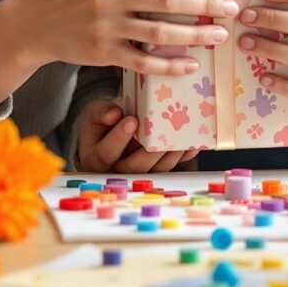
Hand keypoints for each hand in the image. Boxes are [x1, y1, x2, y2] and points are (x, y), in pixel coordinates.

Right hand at [0, 0, 239, 79]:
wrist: (30, 24)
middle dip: (203, 3)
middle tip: (230, 7)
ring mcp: (105, 26)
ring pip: (159, 32)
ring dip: (194, 35)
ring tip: (219, 35)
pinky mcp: (103, 54)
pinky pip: (143, 62)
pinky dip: (169, 65)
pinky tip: (191, 64)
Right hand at [74, 99, 198, 173]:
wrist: (110, 132)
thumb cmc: (102, 122)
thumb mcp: (96, 113)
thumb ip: (103, 112)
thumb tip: (115, 114)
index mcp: (96, 158)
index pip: (106, 152)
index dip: (119, 138)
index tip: (132, 120)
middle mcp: (116, 171)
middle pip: (134, 167)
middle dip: (150, 151)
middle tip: (162, 132)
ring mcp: (138, 173)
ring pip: (155, 170)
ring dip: (170, 155)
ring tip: (182, 136)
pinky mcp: (154, 171)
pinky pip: (169, 167)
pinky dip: (182, 157)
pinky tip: (192, 145)